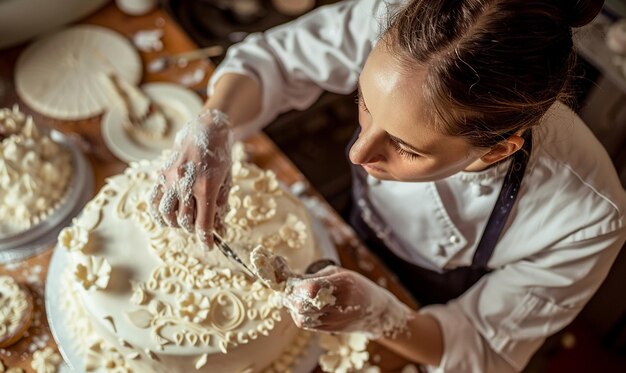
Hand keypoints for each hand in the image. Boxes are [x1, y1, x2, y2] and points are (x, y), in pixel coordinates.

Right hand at [149, 109, 232, 244]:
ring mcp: (171, 178)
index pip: (203, 223)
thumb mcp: (227, 181)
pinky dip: (157, 213)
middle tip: (198, 227)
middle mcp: (186, 184)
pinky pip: (153, 199)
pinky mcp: (161, 174)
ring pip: (166, 213)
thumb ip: (221, 205)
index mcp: (207, 187)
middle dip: (192, 229)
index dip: (206, 239)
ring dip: (174, 223)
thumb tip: (219, 230)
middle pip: (184, 220)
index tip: (209, 245)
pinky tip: (165, 217)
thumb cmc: (220, 157)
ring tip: (182, 222)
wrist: (206, 131)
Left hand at [283, 266, 412, 338]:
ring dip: (292, 305)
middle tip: (287, 286)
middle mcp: (338, 304)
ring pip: (300, 317)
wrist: (376, 311)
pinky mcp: (329, 329)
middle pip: (301, 305)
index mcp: (343, 284)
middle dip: (289, 295)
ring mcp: (334, 320)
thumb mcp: (336, 273)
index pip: (309, 287)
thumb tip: (285, 276)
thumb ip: (312, 277)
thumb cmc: (355, 285)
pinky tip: (302, 304)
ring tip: (295, 295)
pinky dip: (299, 313)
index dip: (292, 282)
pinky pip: (305, 323)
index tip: (283, 273)